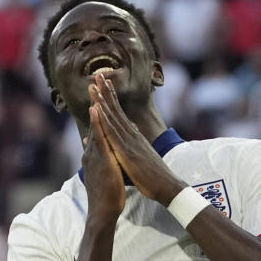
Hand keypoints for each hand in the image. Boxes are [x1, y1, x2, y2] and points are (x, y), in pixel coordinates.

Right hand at [82, 97, 125, 219]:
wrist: (104, 212)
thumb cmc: (108, 196)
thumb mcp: (108, 174)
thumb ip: (106, 162)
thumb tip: (107, 156)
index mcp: (97, 154)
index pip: (99, 129)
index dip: (100, 112)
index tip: (100, 94)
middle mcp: (93, 151)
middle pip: (96, 122)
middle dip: (95, 102)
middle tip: (94, 82)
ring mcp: (96, 154)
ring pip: (96, 126)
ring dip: (95, 106)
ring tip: (94, 88)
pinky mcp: (101, 159)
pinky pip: (100, 138)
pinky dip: (98, 123)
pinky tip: (98, 110)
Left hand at [89, 74, 183, 205]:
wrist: (166, 185)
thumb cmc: (153, 176)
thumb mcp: (142, 157)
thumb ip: (133, 144)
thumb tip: (129, 133)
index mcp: (133, 137)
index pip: (120, 113)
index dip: (111, 98)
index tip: (104, 84)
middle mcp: (131, 135)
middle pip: (116, 109)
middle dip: (106, 91)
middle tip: (97, 74)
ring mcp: (129, 141)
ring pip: (113, 116)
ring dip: (102, 99)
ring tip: (94, 85)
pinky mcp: (127, 151)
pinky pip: (113, 132)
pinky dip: (104, 119)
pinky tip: (97, 109)